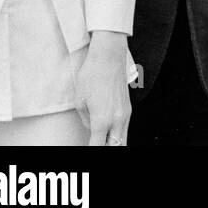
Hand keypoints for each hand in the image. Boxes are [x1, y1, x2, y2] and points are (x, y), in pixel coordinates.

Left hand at [75, 30, 131, 145]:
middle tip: (95, 146)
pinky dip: (117, 134)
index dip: (91, 151)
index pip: (98, 147)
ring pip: (123, 139)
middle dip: (105, 149)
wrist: (108, 57)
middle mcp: (117, 120)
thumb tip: (92, 128)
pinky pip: (125, 128)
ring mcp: (125, 114)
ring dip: (113, 144)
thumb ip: (86, 121)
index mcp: (102, 121)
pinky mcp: (128, 107)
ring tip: (102, 142)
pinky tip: (108, 133)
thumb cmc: (91, 76)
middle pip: (116, 147)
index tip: (85, 150)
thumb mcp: (80, 102)